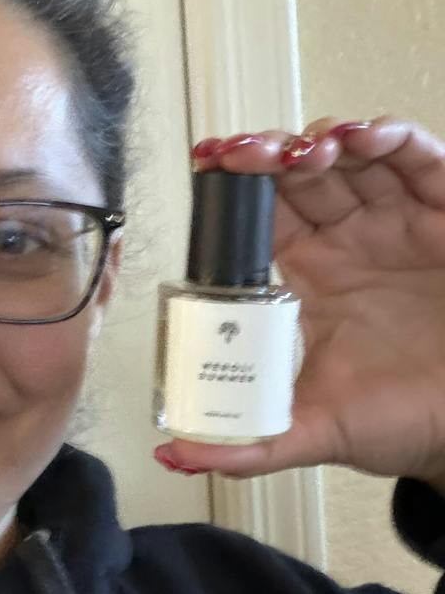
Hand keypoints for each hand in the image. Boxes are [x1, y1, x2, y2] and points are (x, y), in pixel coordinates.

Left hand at [155, 115, 444, 490]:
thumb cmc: (402, 421)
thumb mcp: (314, 432)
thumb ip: (246, 445)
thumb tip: (175, 456)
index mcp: (310, 277)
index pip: (260, 217)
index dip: (234, 189)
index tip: (207, 169)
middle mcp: (349, 240)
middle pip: (297, 176)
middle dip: (266, 156)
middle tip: (242, 155)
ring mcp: (396, 221)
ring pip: (351, 156)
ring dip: (320, 142)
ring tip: (301, 153)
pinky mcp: (444, 213)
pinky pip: (418, 160)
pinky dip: (391, 137)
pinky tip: (363, 138)